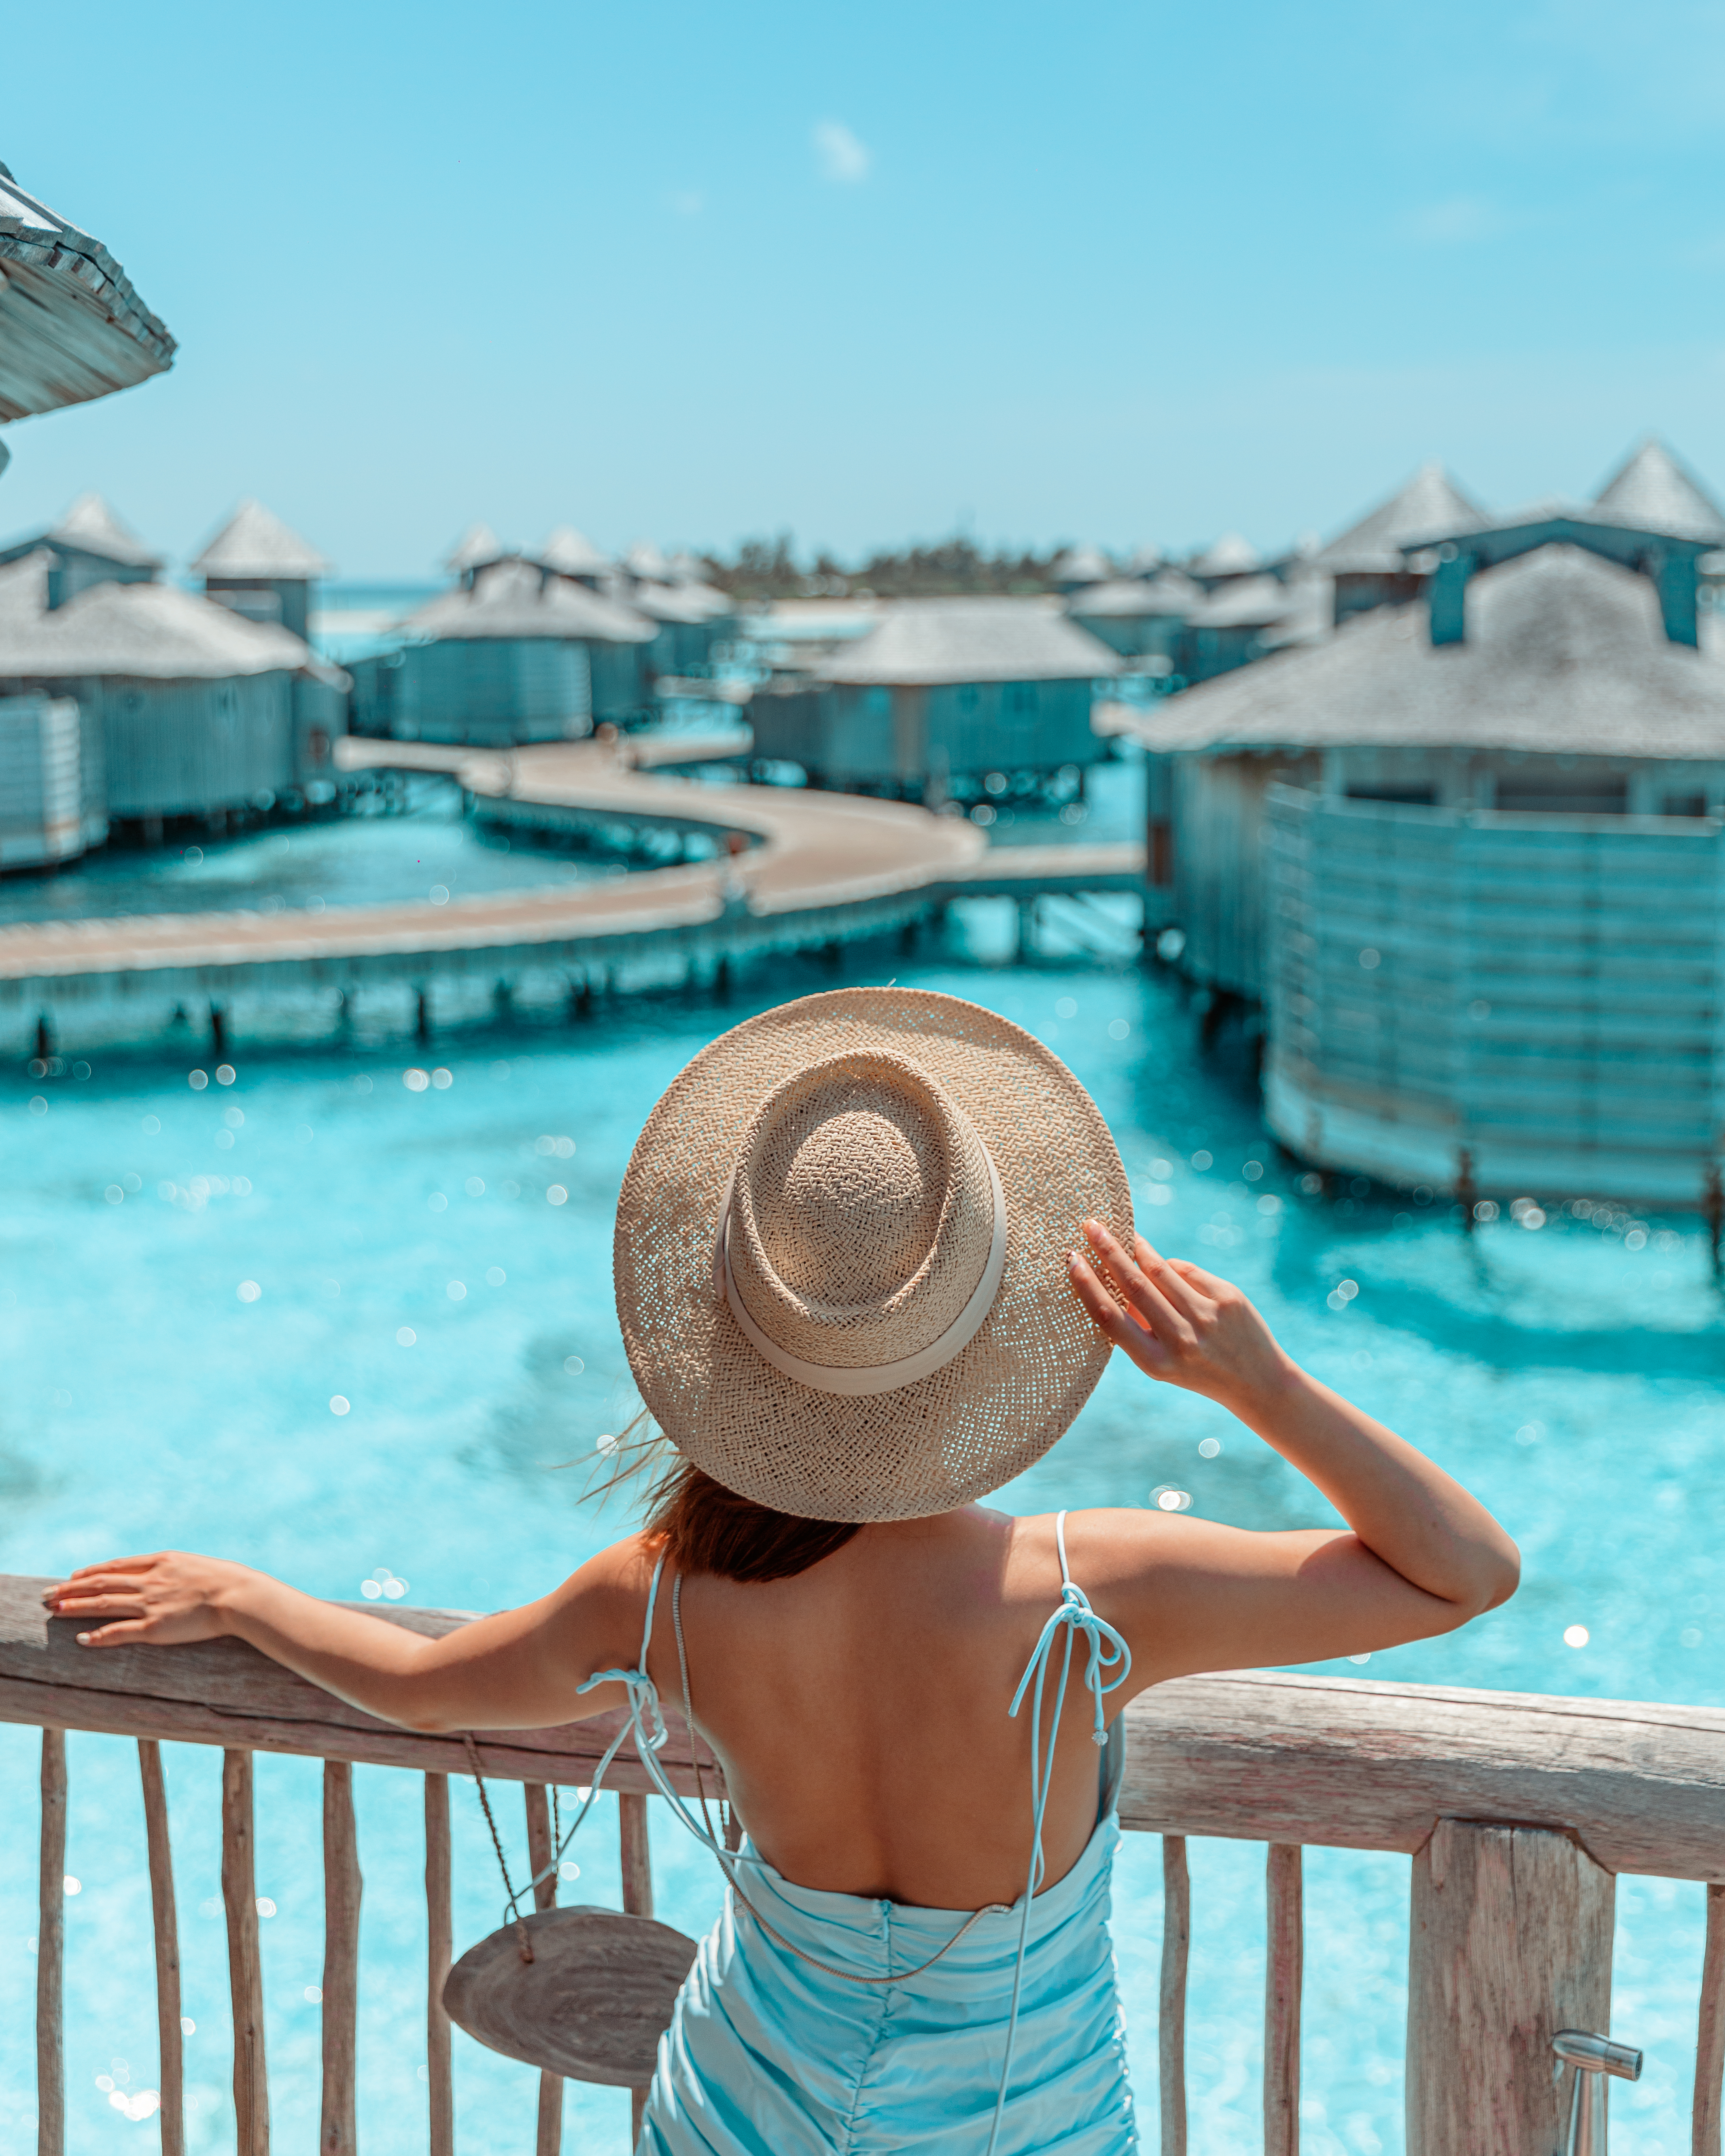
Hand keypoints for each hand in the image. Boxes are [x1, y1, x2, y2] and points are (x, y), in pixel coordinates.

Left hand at [41, 1552, 260, 1647]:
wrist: (238, 1595)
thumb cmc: (225, 1580)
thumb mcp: (194, 1564)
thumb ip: (173, 1569)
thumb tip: (164, 1571)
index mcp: (160, 1562)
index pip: (116, 1566)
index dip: (91, 1571)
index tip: (72, 1576)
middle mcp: (149, 1580)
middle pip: (101, 1583)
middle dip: (71, 1589)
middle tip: (48, 1595)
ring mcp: (150, 1604)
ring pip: (103, 1604)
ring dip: (75, 1608)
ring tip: (54, 1611)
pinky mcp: (154, 1627)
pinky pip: (119, 1632)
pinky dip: (99, 1635)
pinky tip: (82, 1638)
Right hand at [1067, 1219, 1295, 1411]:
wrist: (1258, 1383)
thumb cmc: (1197, 1369)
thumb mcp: (1161, 1362)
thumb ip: (1137, 1326)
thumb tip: (1113, 1277)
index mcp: (1154, 1361)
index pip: (1110, 1316)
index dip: (1087, 1285)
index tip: (1072, 1258)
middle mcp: (1180, 1340)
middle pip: (1134, 1285)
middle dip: (1108, 1251)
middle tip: (1091, 1226)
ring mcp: (1207, 1317)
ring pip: (1161, 1271)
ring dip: (1138, 1248)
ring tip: (1124, 1235)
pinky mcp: (1228, 1298)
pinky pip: (1187, 1271)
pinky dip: (1172, 1267)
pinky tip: (1167, 1268)